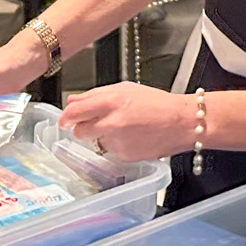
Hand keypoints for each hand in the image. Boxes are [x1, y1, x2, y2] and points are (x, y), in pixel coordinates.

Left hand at [58, 82, 195, 160]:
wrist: (182, 123)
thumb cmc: (158, 104)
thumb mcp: (126, 90)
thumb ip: (96, 95)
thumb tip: (74, 100)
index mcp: (112, 101)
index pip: (76, 111)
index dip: (66, 117)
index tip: (64, 120)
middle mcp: (112, 122)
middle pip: (80, 131)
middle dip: (81, 129)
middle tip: (93, 124)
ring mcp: (117, 141)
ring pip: (95, 142)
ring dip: (101, 136)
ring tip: (123, 128)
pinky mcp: (124, 155)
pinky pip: (110, 151)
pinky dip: (116, 145)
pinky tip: (132, 137)